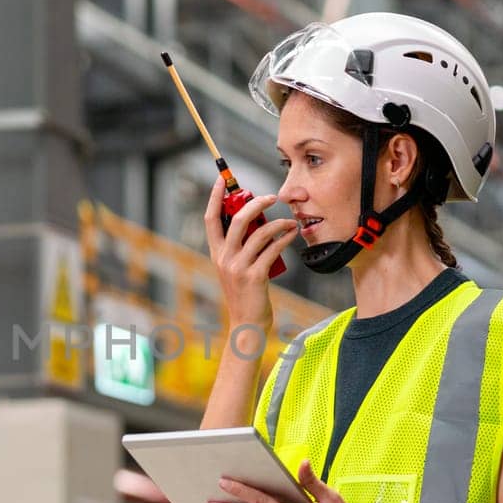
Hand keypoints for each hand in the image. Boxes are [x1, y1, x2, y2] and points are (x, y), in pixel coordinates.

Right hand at [203, 176, 299, 329]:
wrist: (247, 324)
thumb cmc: (245, 294)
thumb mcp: (234, 268)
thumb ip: (239, 247)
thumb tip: (255, 221)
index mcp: (216, 253)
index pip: (211, 218)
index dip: (215, 197)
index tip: (222, 179)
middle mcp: (224, 258)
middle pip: (237, 219)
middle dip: (256, 203)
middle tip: (271, 197)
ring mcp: (238, 267)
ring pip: (259, 233)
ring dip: (278, 223)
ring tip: (289, 222)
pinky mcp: (255, 276)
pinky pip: (272, 250)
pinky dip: (284, 238)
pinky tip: (292, 234)